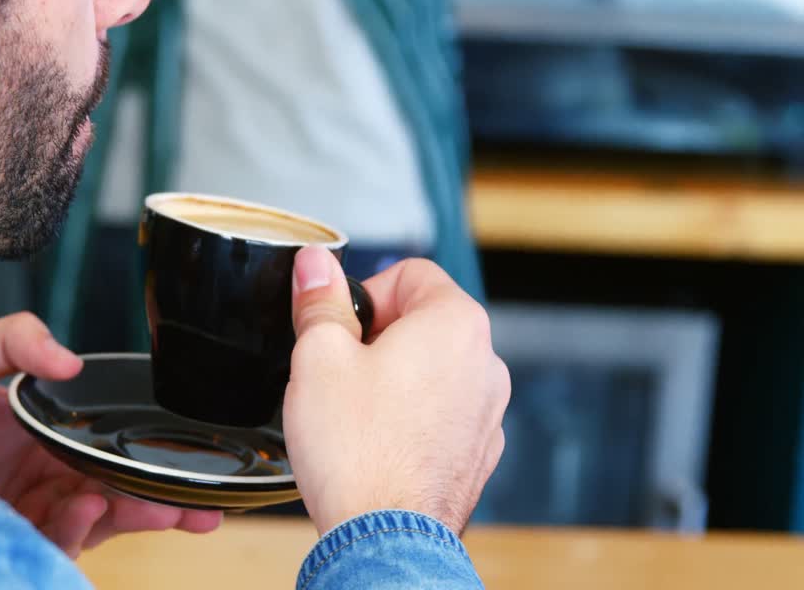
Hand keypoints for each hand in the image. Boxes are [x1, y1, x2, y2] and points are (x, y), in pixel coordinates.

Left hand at [0, 313, 222, 557]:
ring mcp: (29, 514)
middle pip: (117, 491)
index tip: (183, 451)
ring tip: (169, 510)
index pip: (106, 445)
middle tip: (203, 506)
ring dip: (139, 517)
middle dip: (164, 499)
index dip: (145, 451)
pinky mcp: (12, 540)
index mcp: (42, 436)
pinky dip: (82, 529)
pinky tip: (88, 508)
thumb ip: (15, 337)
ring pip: (101, 522)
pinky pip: (61, 542)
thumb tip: (70, 359)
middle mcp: (43, 478)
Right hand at [283, 247, 509, 536]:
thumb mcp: (319, 356)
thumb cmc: (358, 452)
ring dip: (394, 379)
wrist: (384, 538)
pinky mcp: (477, 452)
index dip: (364, 293)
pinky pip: (440, 415)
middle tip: (337, 368)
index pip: (411, 272)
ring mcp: (487, 412)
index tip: (339, 323)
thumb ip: (320, 301)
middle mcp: (485, 363)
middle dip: (377, 337)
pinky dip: (410, 419)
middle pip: (424, 321)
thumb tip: (316, 265)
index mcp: (455, 323)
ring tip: (354, 410)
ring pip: (432, 370)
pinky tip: (375, 442)